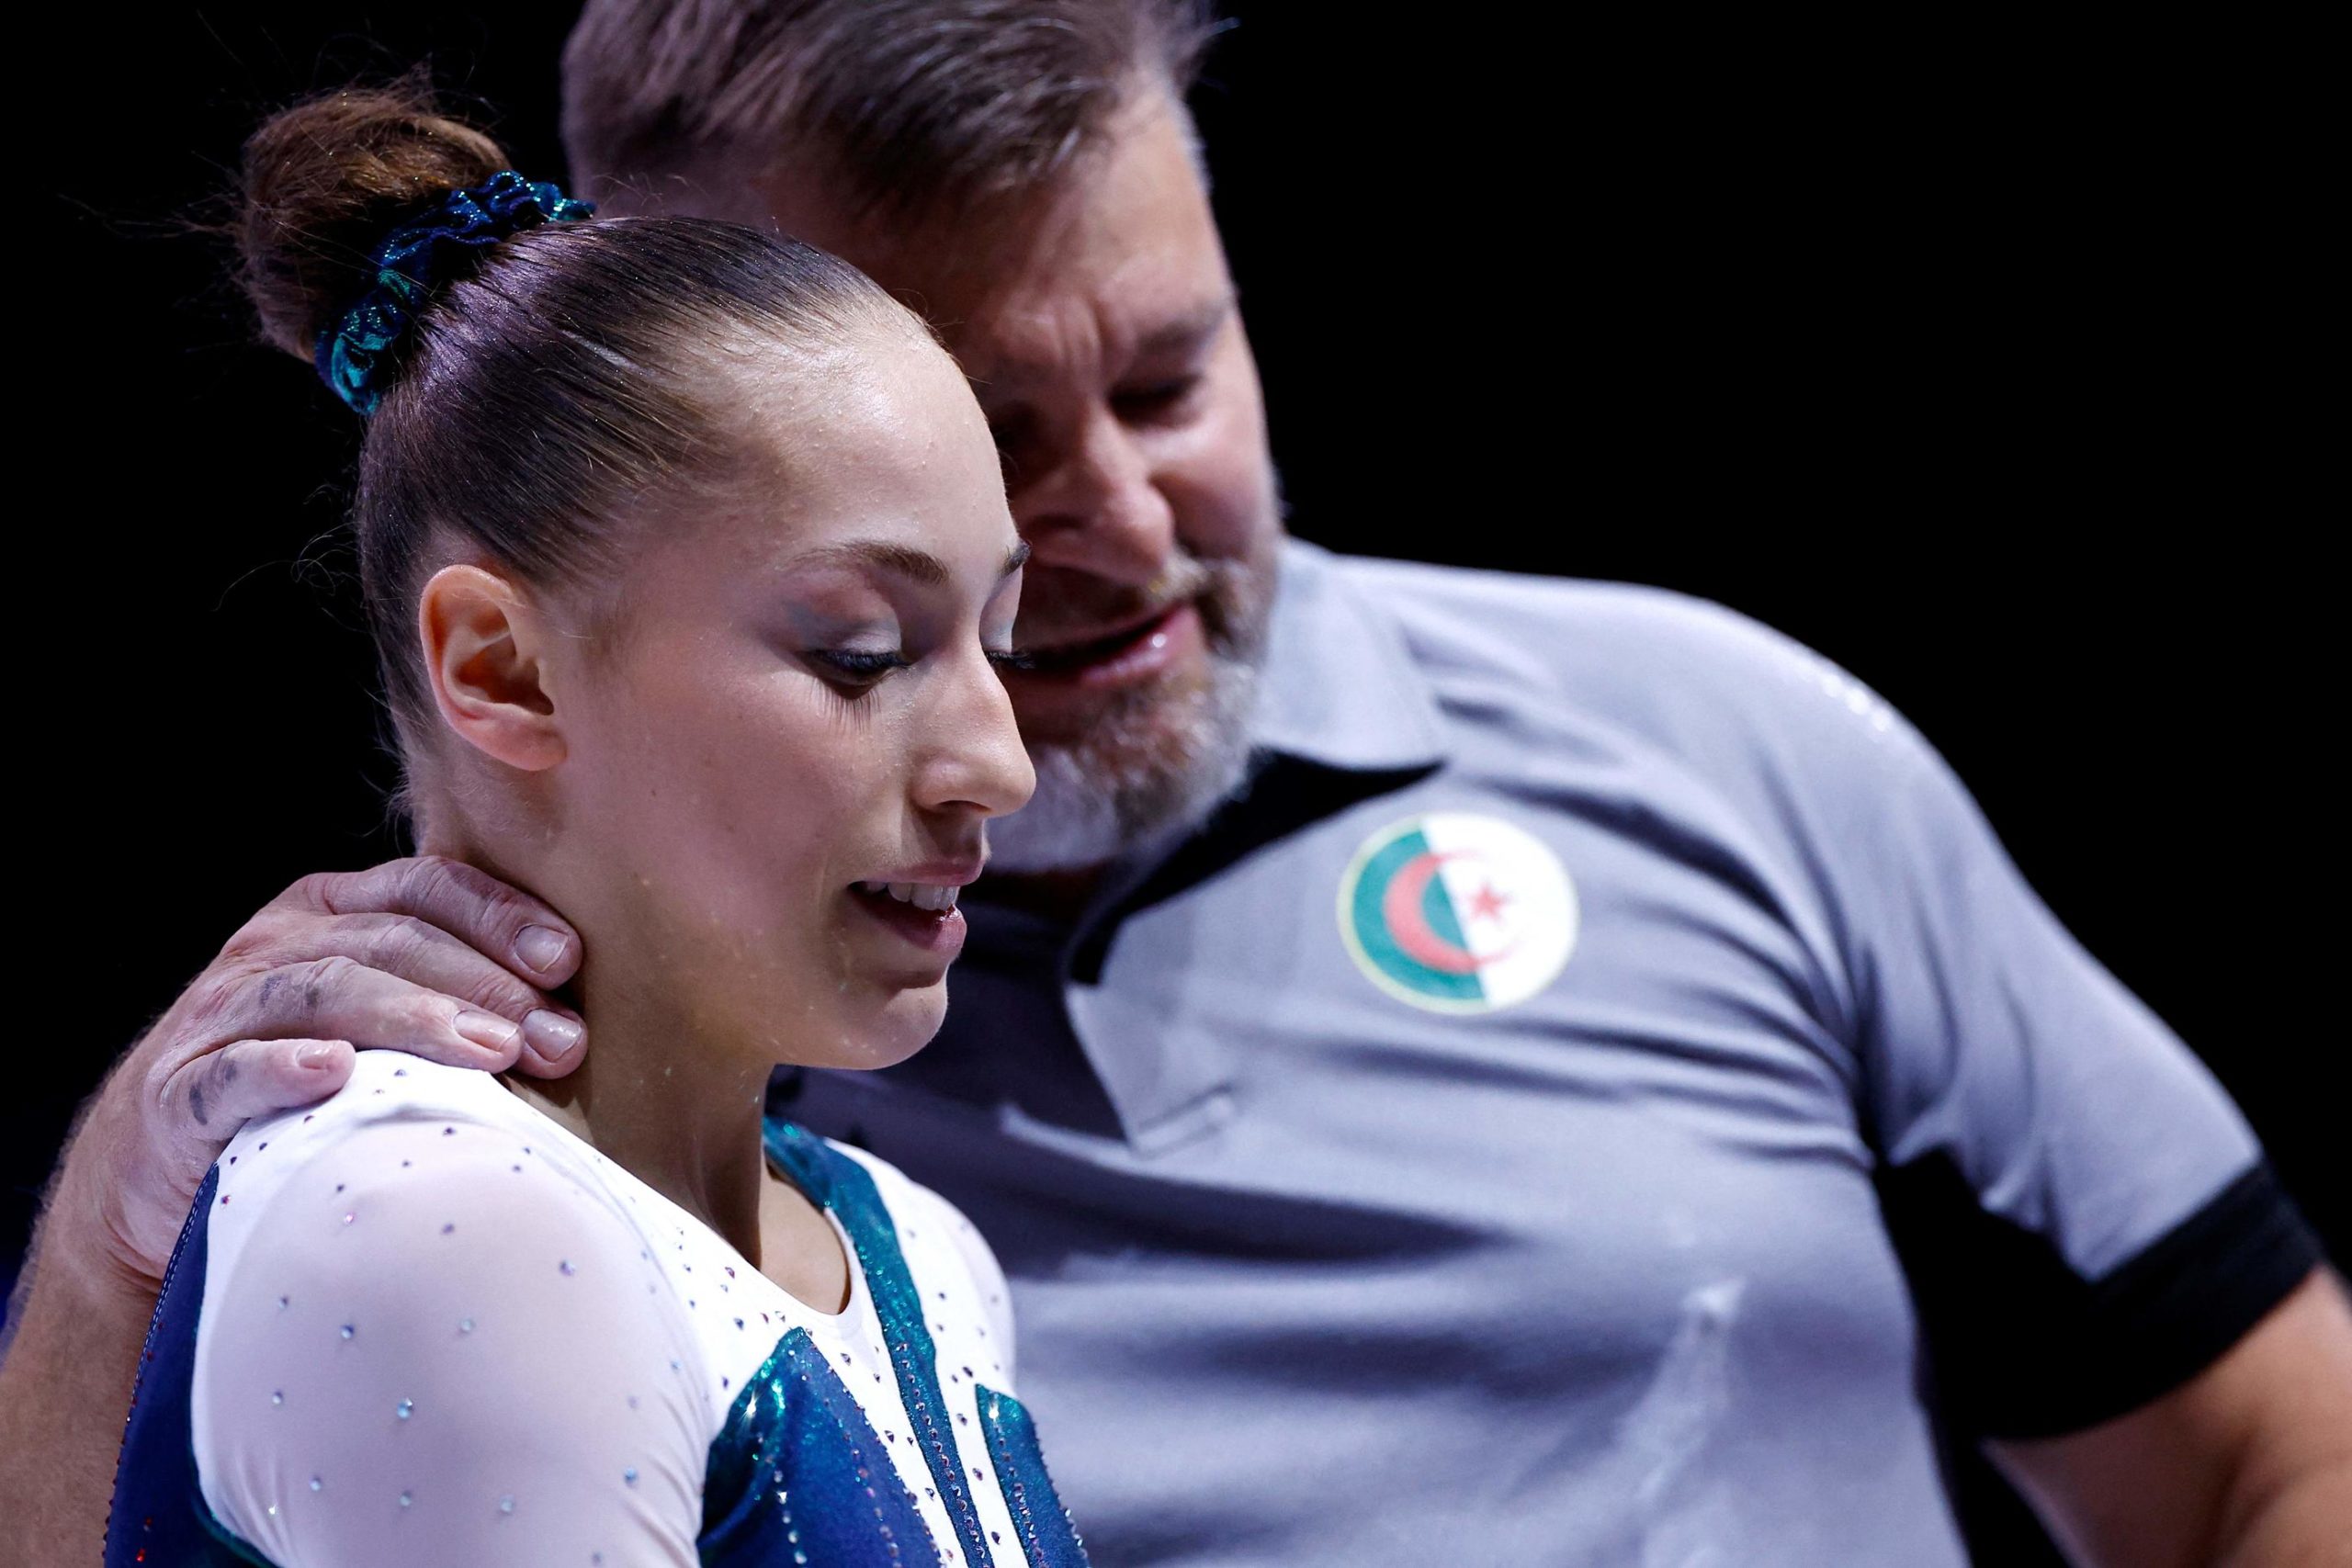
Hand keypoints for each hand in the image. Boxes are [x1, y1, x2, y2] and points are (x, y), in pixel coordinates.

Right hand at [56, 856, 585, 1289]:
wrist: (165, 1170)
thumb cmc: (314, 1090)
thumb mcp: (384, 1026)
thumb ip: (461, 1004)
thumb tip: (578, 1026)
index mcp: (332, 912)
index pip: (427, 889)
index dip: (499, 916)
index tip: (567, 961)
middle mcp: (274, 946)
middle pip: (392, 941)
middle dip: (483, 985)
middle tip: (556, 1039)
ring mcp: (220, 1014)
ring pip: (324, 991)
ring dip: (413, 1018)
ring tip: (490, 1054)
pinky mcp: (178, 1091)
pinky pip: (232, 1070)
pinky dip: (282, 1067)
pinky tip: (333, 1073)